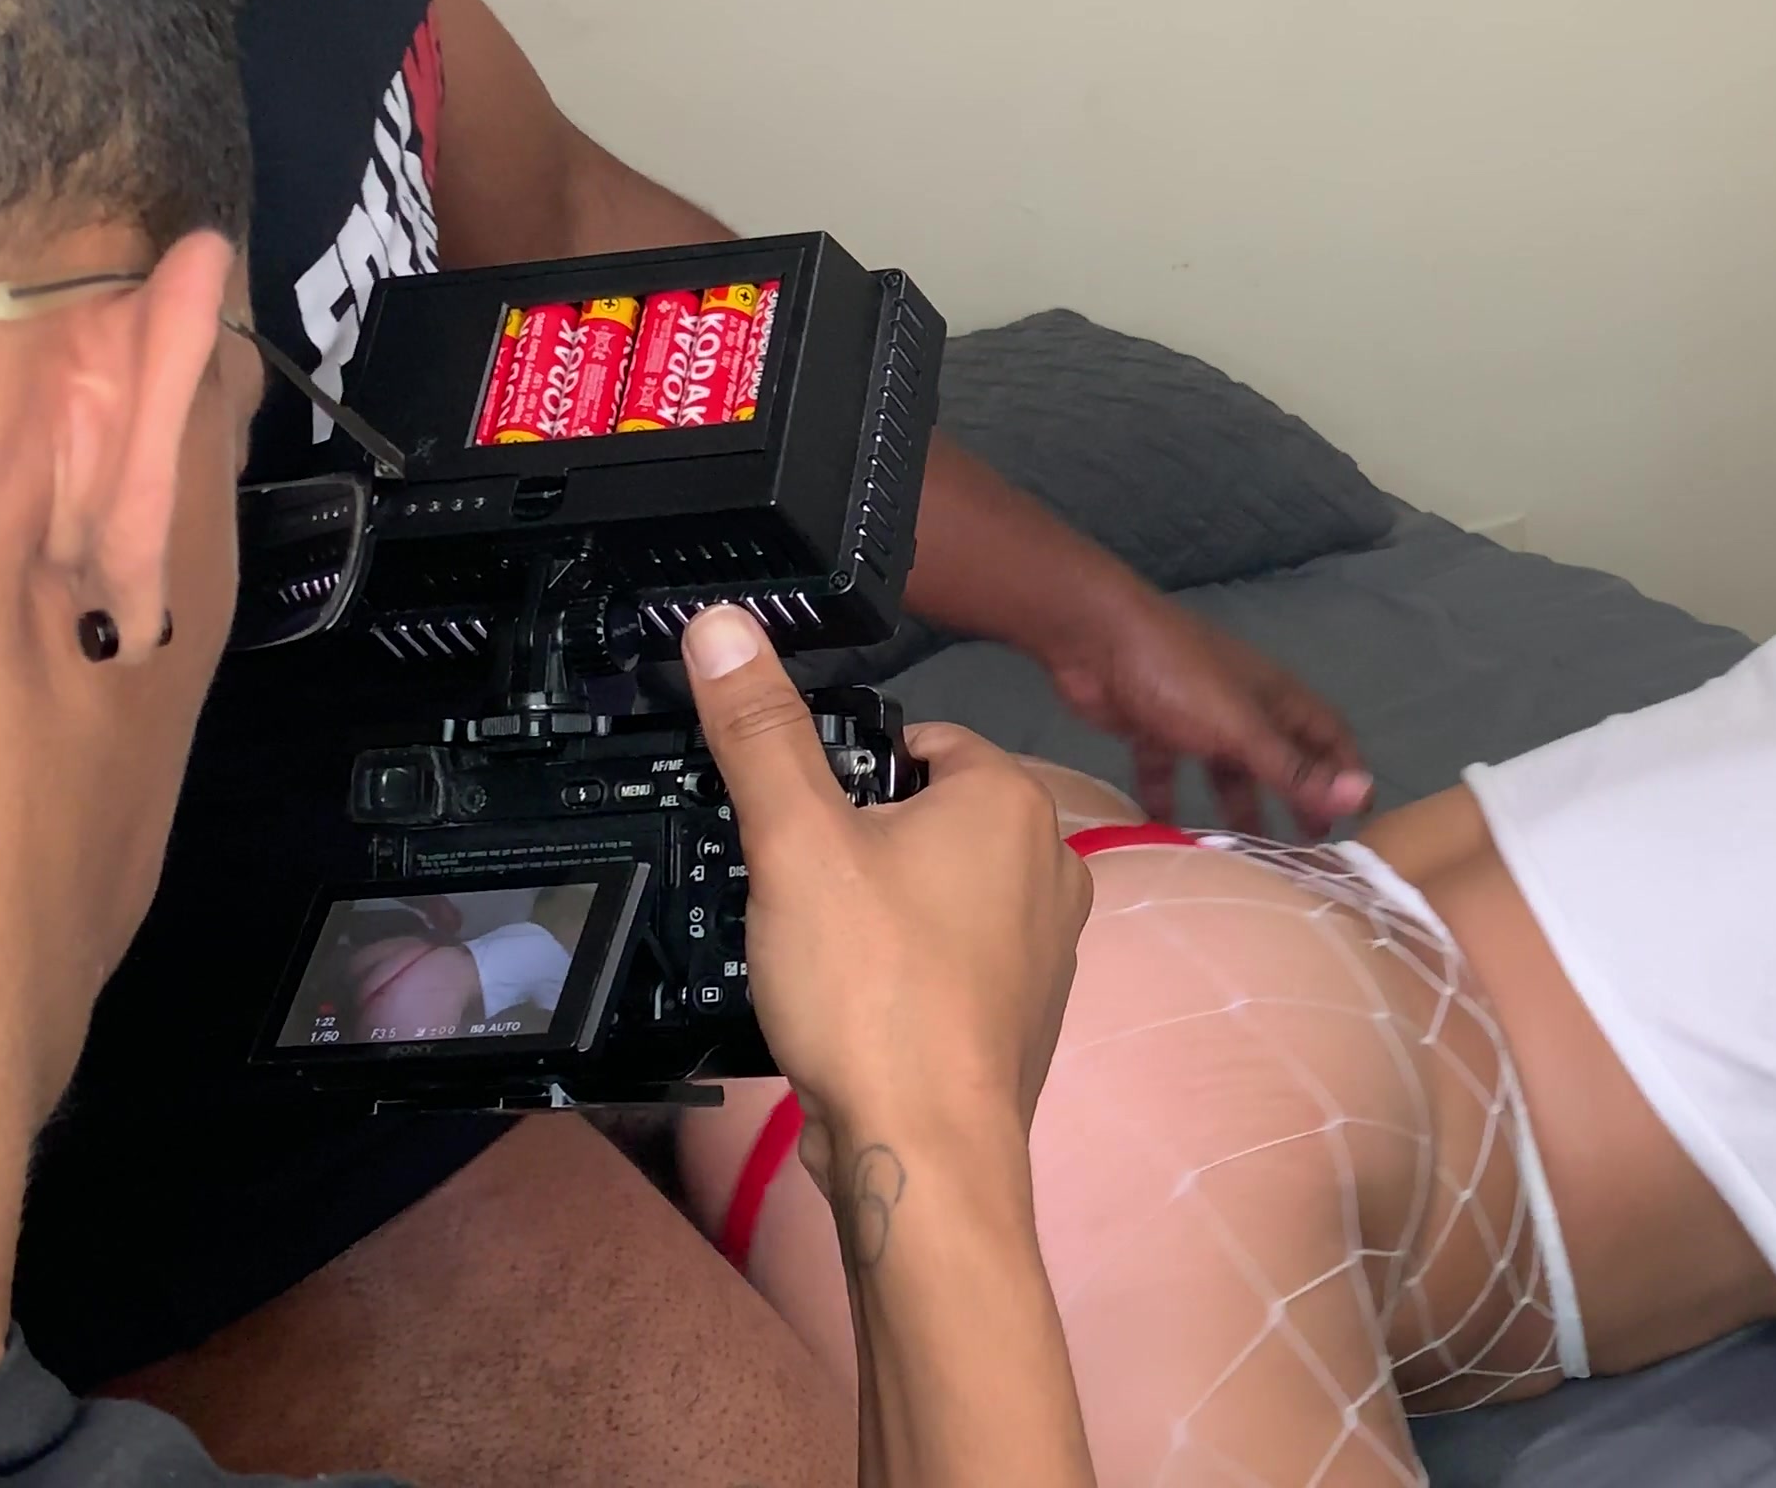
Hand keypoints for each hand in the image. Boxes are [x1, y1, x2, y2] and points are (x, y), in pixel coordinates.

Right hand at [686, 605, 1093, 1156]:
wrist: (922, 1150)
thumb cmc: (871, 985)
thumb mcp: (794, 841)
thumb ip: (759, 731)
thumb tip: (722, 623)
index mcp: (1012, 799)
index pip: (918, 741)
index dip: (844, 773)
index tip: (795, 821)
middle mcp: (1053, 862)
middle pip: (928, 816)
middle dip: (862, 844)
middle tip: (799, 891)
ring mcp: (1050, 945)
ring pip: (941, 892)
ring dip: (881, 909)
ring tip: (823, 952)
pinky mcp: (1028, 1014)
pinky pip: (954, 961)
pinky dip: (906, 971)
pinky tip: (858, 1005)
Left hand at [1036, 587, 1371, 833]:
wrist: (1095, 639)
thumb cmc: (1181, 678)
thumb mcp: (1243, 730)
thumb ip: (1296, 768)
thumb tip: (1363, 795)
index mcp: (1275, 699)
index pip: (1328, 737)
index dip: (1346, 773)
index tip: (1358, 820)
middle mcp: (1243, 707)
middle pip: (1280, 758)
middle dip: (1296, 798)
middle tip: (1306, 848)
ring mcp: (1196, 717)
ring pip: (1225, 771)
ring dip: (1236, 808)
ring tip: (1244, 856)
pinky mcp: (1153, 727)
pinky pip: (1168, 771)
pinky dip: (1169, 801)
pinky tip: (1167, 836)